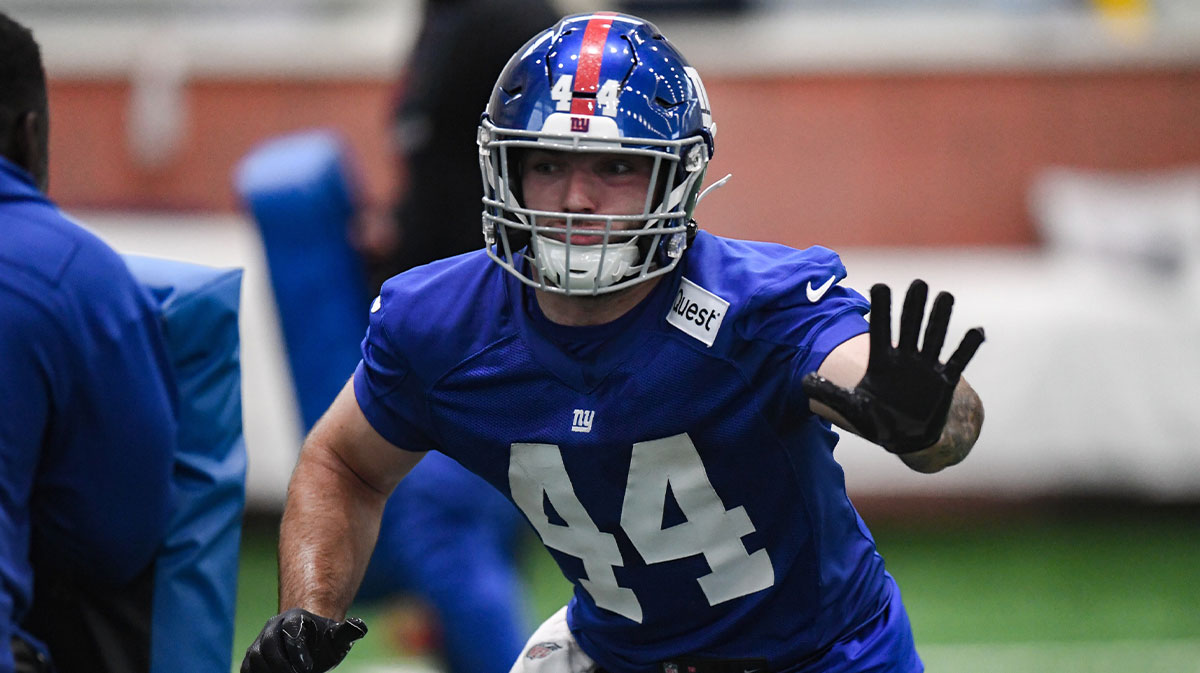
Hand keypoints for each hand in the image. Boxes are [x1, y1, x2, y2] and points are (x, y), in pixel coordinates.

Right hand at [241, 608, 366, 672]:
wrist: (308, 644)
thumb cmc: (324, 641)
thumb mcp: (338, 637)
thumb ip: (347, 633)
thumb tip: (360, 626)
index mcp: (295, 618)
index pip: (291, 632)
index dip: (297, 650)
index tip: (309, 668)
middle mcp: (273, 627)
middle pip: (268, 645)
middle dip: (281, 665)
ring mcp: (260, 642)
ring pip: (254, 657)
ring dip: (269, 672)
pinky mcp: (252, 658)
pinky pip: (247, 669)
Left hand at [802, 280, 983, 453]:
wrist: (905, 438)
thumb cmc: (875, 420)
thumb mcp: (851, 408)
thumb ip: (830, 393)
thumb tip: (803, 381)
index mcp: (881, 361)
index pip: (879, 329)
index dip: (880, 309)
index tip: (880, 285)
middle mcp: (905, 358)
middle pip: (909, 326)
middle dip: (913, 306)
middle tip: (919, 283)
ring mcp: (926, 367)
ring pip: (934, 336)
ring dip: (940, 318)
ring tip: (945, 295)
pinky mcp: (945, 382)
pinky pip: (958, 361)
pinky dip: (968, 347)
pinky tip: (977, 330)